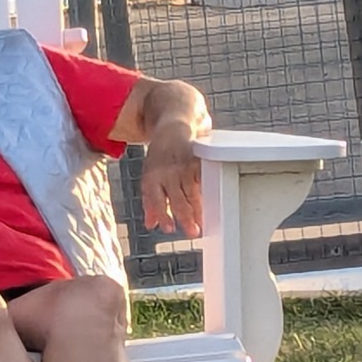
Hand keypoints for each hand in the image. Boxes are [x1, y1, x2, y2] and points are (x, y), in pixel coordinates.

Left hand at [141, 118, 207, 238]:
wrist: (171, 129)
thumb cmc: (159, 160)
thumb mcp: (149, 178)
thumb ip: (150, 202)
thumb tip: (150, 224)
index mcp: (152, 178)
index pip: (156, 200)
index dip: (163, 215)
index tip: (170, 229)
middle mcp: (167, 173)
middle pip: (177, 199)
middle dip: (186, 217)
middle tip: (194, 232)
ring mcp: (184, 167)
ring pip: (193, 192)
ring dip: (198, 209)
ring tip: (203, 224)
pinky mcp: (198, 161)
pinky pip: (204, 180)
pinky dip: (207, 193)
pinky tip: (212, 204)